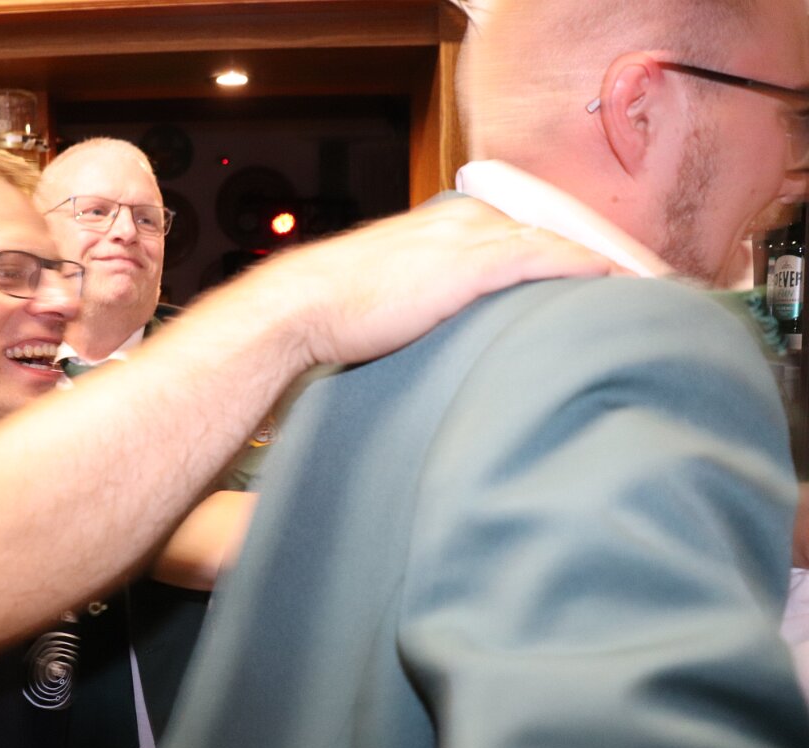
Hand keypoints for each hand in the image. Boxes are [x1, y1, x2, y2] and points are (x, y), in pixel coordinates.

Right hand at [262, 197, 625, 366]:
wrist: (303, 306)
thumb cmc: (338, 308)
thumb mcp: (391, 293)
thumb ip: (428, 297)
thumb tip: (446, 328)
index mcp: (442, 227)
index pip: (519, 230)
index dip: (562, 249)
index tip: (595, 272)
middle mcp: (460, 222)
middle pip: (544, 228)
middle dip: (592, 250)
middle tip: (635, 275)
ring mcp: (463, 239)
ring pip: (550, 239)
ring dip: (598, 259)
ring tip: (641, 281)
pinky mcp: (464, 266)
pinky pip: (537, 256)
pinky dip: (578, 264)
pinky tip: (610, 277)